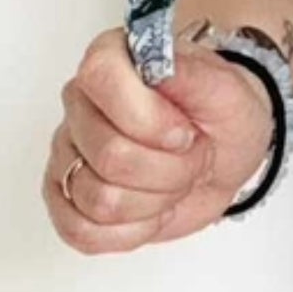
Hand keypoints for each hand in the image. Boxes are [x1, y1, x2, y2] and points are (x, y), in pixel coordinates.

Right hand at [42, 25, 278, 253]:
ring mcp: (67, 153)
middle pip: (110, 156)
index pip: (100, 80)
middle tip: (192, 156)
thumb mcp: (226, 89)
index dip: (149, 119)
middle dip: (171, 169)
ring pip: (102, 201)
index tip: (183, 131)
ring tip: (174, 178)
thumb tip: (159, 66)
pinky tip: (152, 207)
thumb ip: (192, 74)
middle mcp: (79, 103)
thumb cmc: (219, 114)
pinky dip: (133, 230)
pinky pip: (83, 232)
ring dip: (157, 200)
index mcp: (109, 59)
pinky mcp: (66, 199)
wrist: (224, 151)